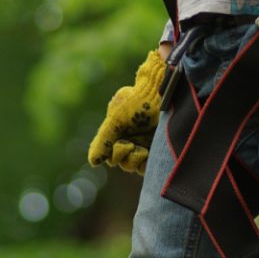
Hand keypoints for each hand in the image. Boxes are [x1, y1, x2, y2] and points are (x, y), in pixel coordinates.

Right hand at [87, 48, 166, 174]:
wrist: (165, 92)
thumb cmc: (139, 101)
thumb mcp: (117, 118)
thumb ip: (104, 139)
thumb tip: (93, 162)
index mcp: (117, 130)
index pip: (109, 153)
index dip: (113, 154)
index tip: (124, 144)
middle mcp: (129, 137)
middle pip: (120, 161)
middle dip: (124, 157)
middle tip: (132, 146)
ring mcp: (144, 143)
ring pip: (133, 166)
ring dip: (134, 162)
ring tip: (143, 151)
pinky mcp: (157, 148)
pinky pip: (148, 166)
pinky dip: (146, 165)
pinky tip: (149, 157)